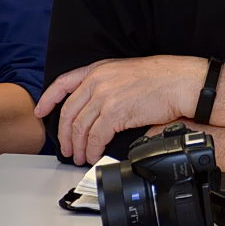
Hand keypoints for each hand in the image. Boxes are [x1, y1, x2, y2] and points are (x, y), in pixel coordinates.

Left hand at [35, 56, 205, 165]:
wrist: (183, 82)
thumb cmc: (164, 78)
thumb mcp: (128, 71)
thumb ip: (108, 83)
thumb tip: (96, 107)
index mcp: (100, 69)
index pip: (63, 83)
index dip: (48, 99)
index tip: (41, 111)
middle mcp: (99, 80)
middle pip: (69, 112)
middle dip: (65, 135)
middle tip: (66, 148)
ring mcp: (106, 96)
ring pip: (80, 127)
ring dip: (78, 147)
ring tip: (81, 157)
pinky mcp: (116, 112)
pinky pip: (96, 136)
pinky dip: (93, 149)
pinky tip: (94, 155)